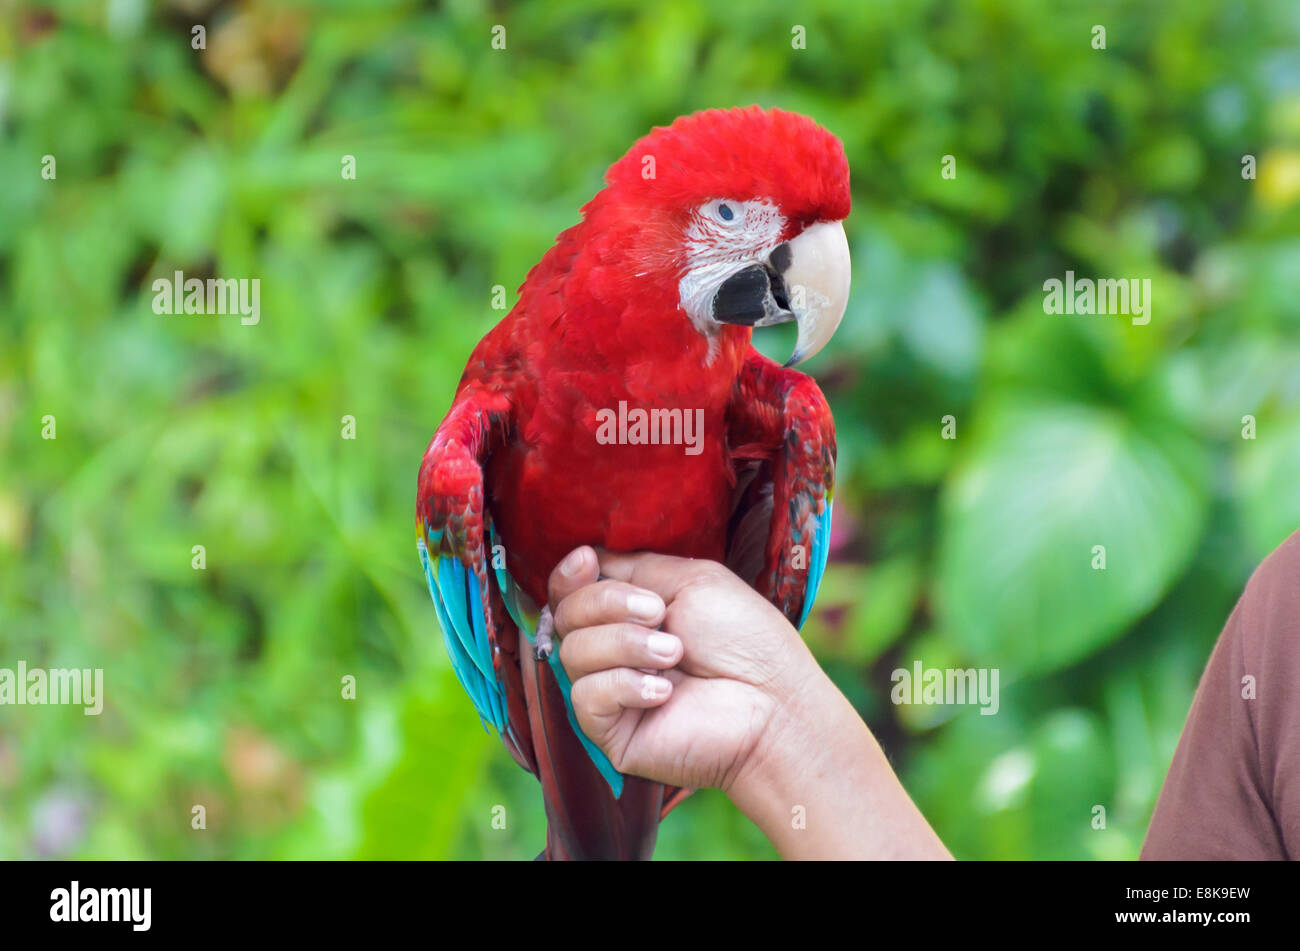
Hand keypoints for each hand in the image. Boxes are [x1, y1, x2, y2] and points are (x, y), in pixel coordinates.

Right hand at [547, 546, 951, 859]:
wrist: (773, 704)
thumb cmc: (746, 640)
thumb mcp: (692, 581)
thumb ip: (635, 568)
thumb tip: (587, 557)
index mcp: (631, 613)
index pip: (572, 591)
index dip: (569, 575)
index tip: (586, 561)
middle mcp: (615, 651)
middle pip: (566, 615)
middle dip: (608, 603)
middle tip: (658, 613)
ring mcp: (611, 692)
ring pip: (574, 652)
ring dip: (626, 645)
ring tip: (674, 654)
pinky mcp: (611, 732)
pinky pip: (586, 697)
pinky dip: (624, 686)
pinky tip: (664, 692)